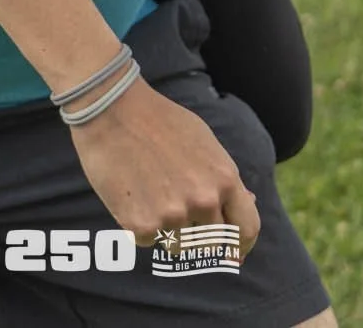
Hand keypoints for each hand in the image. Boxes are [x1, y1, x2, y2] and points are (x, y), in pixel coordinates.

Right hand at [67, 80, 259, 252]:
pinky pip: (147, 240)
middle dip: (197, 234)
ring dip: (167, 230)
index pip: (247, 229)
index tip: (234, 254)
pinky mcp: (141, 224)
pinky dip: (139, 224)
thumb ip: (225, 178)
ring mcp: (173, 215)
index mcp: (225, 179)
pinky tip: (132, 193)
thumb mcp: (205, 143)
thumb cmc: (160, 121)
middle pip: (211, 243)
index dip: (242, 246)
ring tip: (151, 194)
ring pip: (178, 246)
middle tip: (177, 213)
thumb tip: (249, 202)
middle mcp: (203, 201)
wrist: (113, 108)